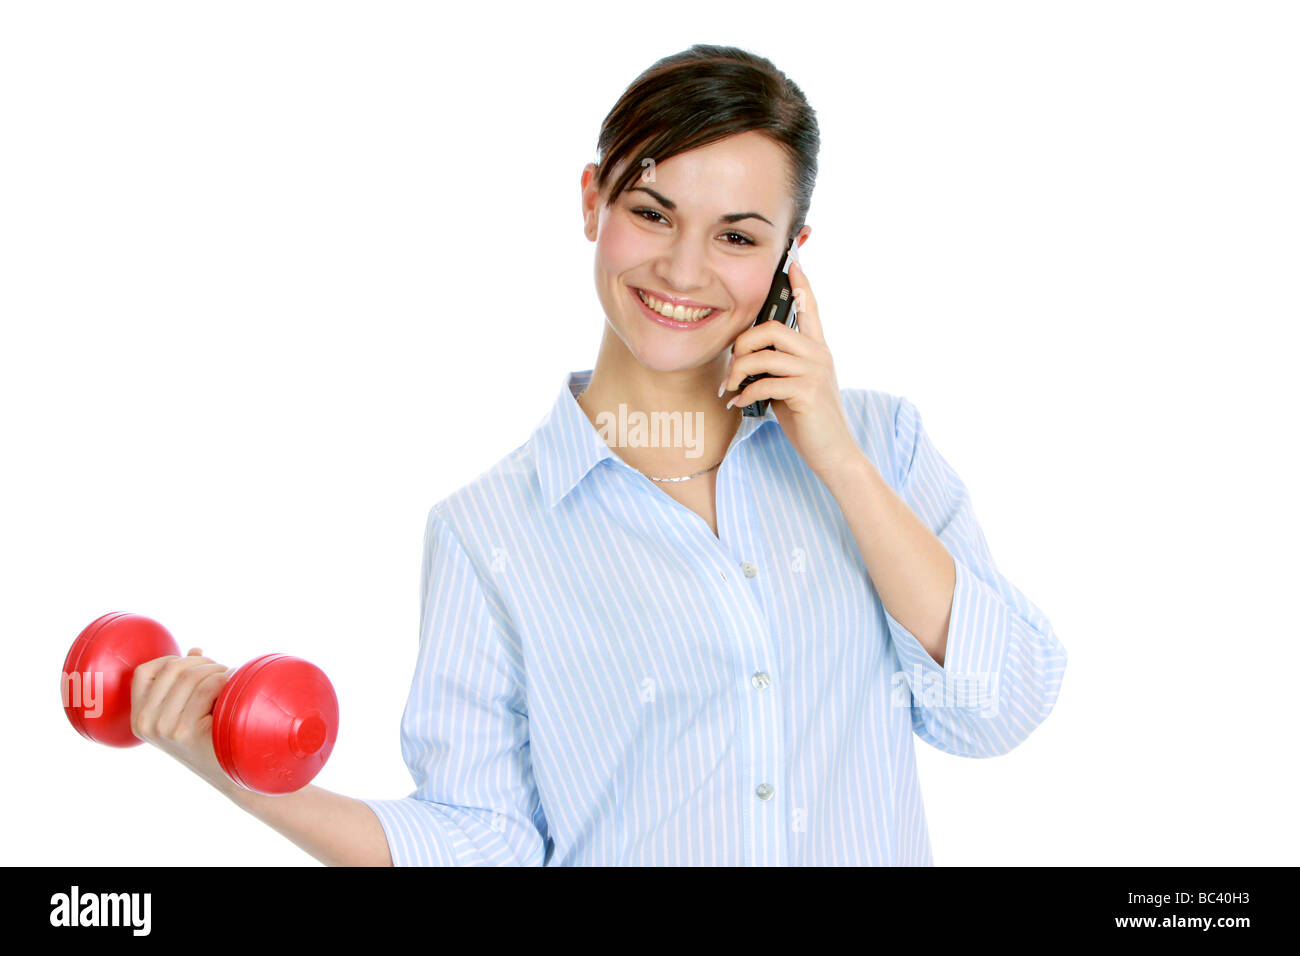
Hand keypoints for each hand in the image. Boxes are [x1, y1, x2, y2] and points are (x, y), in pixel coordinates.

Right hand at [130, 647, 233, 791]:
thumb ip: (185, 682)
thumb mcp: (189, 709)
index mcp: (139, 719)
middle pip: (173, 668)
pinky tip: (236, 686)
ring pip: (191, 676)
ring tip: (231, 680)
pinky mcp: (186, 732)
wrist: (233, 773)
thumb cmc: (214, 736)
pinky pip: (207, 688)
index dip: (174, 660)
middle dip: (203, 663)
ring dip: (217, 670)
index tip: (197, 667)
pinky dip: (225, 680)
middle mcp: (146, 724)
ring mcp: (164, 729)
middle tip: (222, 673)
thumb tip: (195, 650)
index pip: (144, 672)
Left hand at [720, 258, 862, 480]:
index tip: (793, 260)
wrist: (834, 452)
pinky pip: (764, 383)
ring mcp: (815, 372)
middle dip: (744, 345)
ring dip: (739, 372)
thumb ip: (778, 365)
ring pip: (764, 355)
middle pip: (773, 328)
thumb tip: (746, 357)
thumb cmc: (809, 419)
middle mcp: (819, 354)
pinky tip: (741, 403)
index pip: (810, 306)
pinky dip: (746, 394)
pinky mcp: (808, 392)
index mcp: (817, 349)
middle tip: (733, 367)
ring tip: (732, 388)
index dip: (801, 282)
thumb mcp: (793, 385)